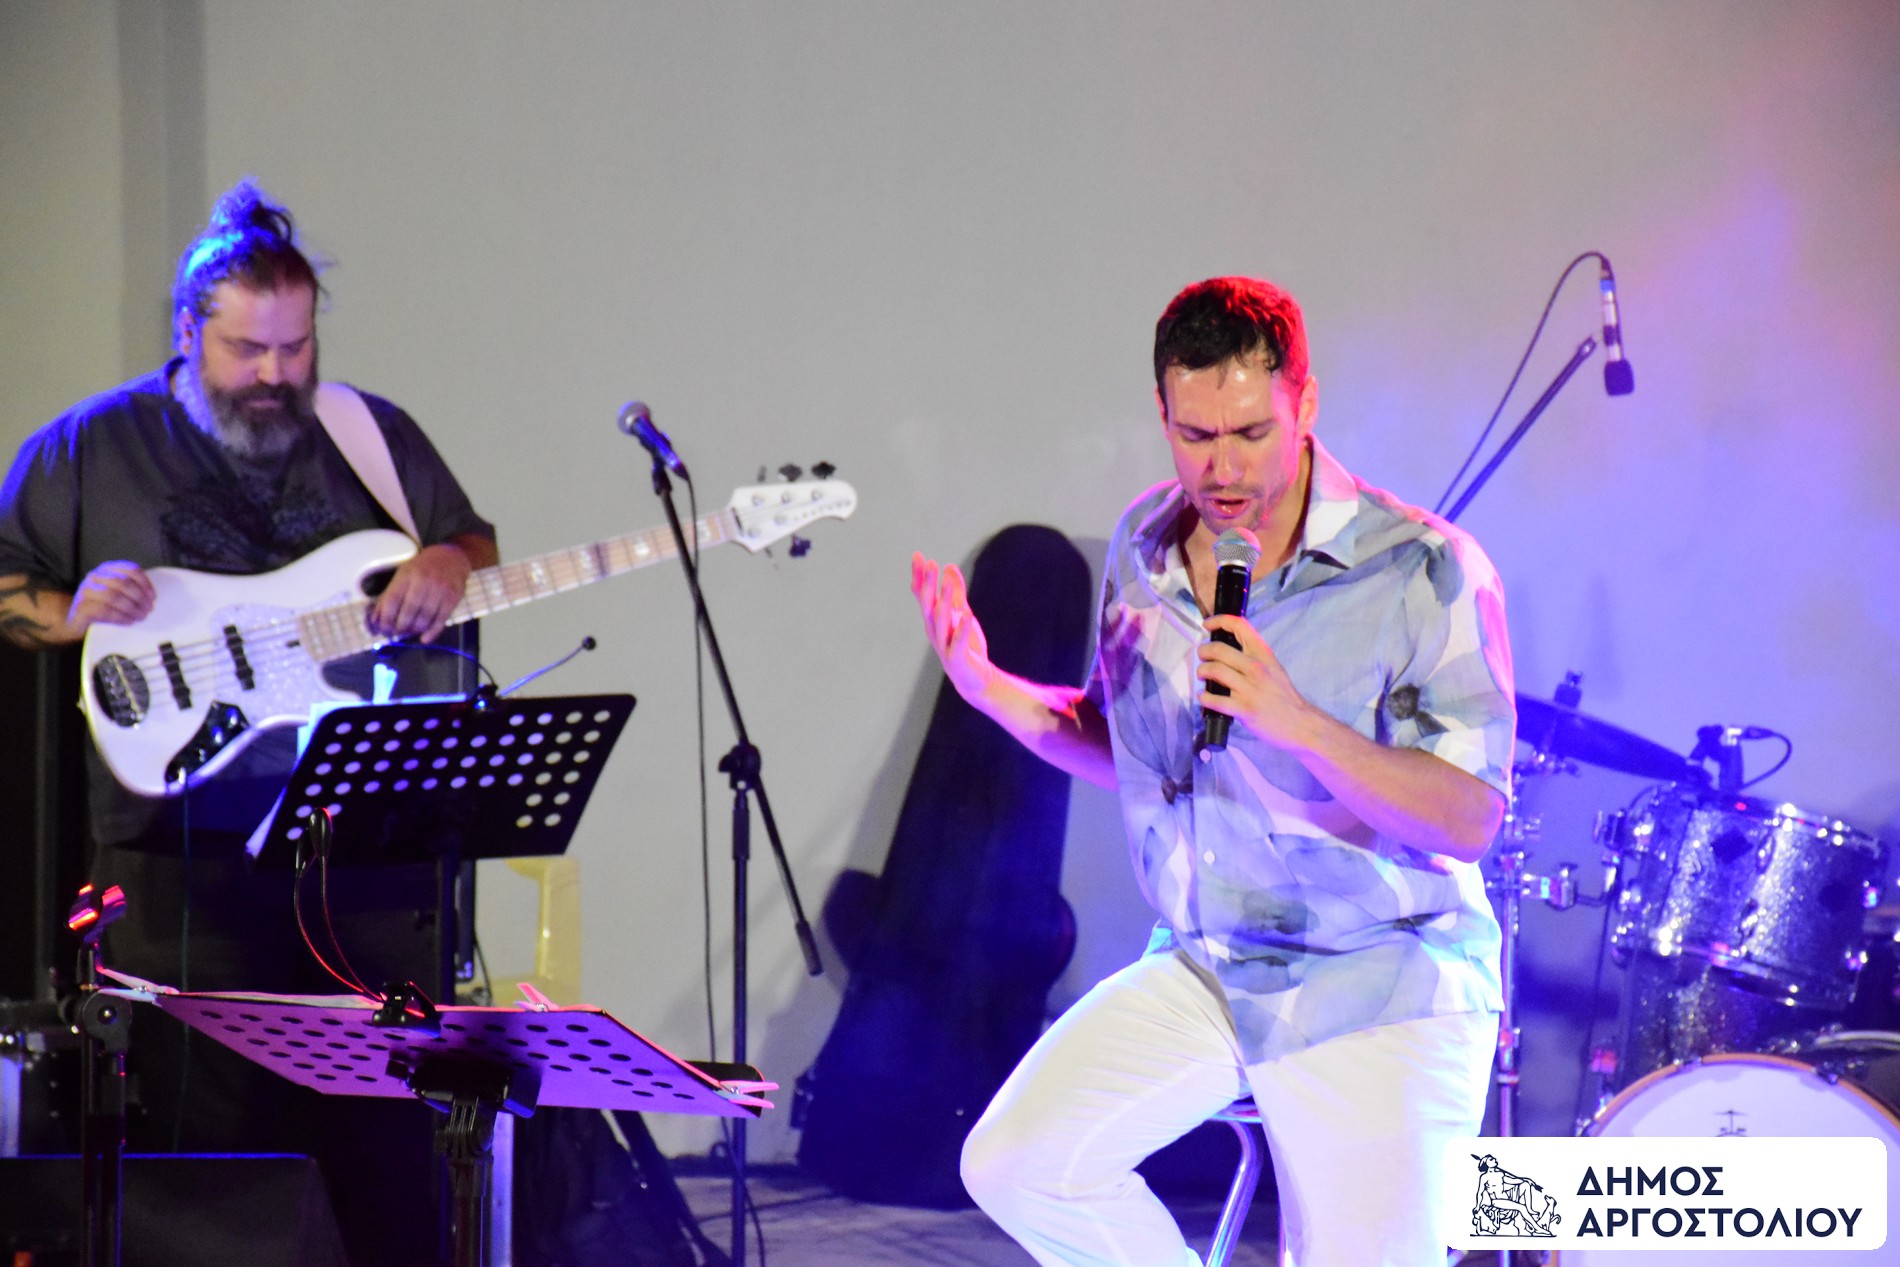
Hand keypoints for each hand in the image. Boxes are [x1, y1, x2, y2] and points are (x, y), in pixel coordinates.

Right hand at [67, 560, 155, 632]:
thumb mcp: (117, 592)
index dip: (145, 583)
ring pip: (113, 596)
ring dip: (131, 608)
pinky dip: (120, 617)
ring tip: (140, 616)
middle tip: (148, 610)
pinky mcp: (80, 607)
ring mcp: (85, 591)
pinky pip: (104, 611)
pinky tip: (129, 621)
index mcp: (107, 569)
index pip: (130, 569)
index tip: (153, 597)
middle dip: (139, 597)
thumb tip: (151, 598)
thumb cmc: (102, 605)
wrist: (76, 620)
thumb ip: (131, 589)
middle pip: (122, 582)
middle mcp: (94, 576)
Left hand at [370, 543, 472, 642]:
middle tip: (396, 633)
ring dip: (414, 630)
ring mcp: (439, 591)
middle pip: (409, 611)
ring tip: (409, 632)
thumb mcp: (403, 575)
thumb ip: (389, 596)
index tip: (383, 629)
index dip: (386, 618)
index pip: (393, 600)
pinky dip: (432, 632)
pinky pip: (441, 620)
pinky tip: (424, 638)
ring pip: (425, 618)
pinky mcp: (453, 598)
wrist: (452, 557)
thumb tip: (375, 620)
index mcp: (407, 575)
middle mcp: (423, 582)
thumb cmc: (423, 567)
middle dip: (400, 627)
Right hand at [910, 551, 994, 703]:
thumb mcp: (962, 614)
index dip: (919, 576)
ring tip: (947, 582)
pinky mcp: (957, 657)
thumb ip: (956, 592)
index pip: (922, 595)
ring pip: (941, 621)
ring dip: (945, 601)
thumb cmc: (966, 645)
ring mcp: (944, 644)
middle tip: (930, 563)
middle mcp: (934, 630)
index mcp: (933, 619)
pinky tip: (967, 615)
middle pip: (928, 605)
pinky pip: (959, 641)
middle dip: (928, 584)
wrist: (974, 678)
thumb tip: (949, 567)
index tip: (918, 556)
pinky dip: (962, 629)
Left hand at [1196, 613, 1318, 749]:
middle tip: (1201, 656)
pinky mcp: (1245, 709)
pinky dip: (1204, 697)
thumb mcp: (1274, 667)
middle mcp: (1257, 668)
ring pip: (1214, 671)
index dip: (1219, 620)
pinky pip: (1216, 700)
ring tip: (1202, 675)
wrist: (1300, 723)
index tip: (1207, 625)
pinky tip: (1203, 696)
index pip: (1240, 626)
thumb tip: (1227, 648)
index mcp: (1264, 655)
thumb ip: (1254, 656)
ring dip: (1202, 671)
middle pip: (1219, 649)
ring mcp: (1250, 689)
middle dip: (1203, 651)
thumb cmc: (1284, 696)